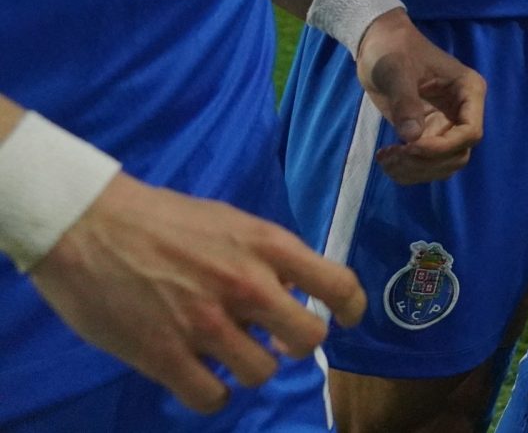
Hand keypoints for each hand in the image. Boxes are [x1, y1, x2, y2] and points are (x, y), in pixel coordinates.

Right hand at [29, 175, 364, 412]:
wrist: (87, 225)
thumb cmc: (160, 218)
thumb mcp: (229, 222)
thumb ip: (264, 256)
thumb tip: (291, 290)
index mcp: (266, 245)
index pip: (336, 283)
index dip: (351, 307)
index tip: (347, 319)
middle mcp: (245, 285)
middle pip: (308, 339)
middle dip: (297, 345)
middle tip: (275, 341)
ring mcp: (205, 324)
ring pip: (261, 373)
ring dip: (250, 368)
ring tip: (229, 355)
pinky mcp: (164, 356)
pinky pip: (211, 398)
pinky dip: (212, 394)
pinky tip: (201, 378)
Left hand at [354, 12, 486, 184]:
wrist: (378, 43)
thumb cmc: (392, 49)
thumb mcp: (396, 71)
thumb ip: (405, 102)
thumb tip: (412, 138)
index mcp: (468, 91)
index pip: (470, 132)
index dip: (443, 147)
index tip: (410, 146)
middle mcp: (463, 112)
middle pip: (458, 154)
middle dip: (427, 162)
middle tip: (395, 155)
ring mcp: (446, 125)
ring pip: (444, 165)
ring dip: (416, 170)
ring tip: (387, 158)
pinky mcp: (428, 134)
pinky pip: (426, 164)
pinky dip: (407, 170)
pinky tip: (386, 157)